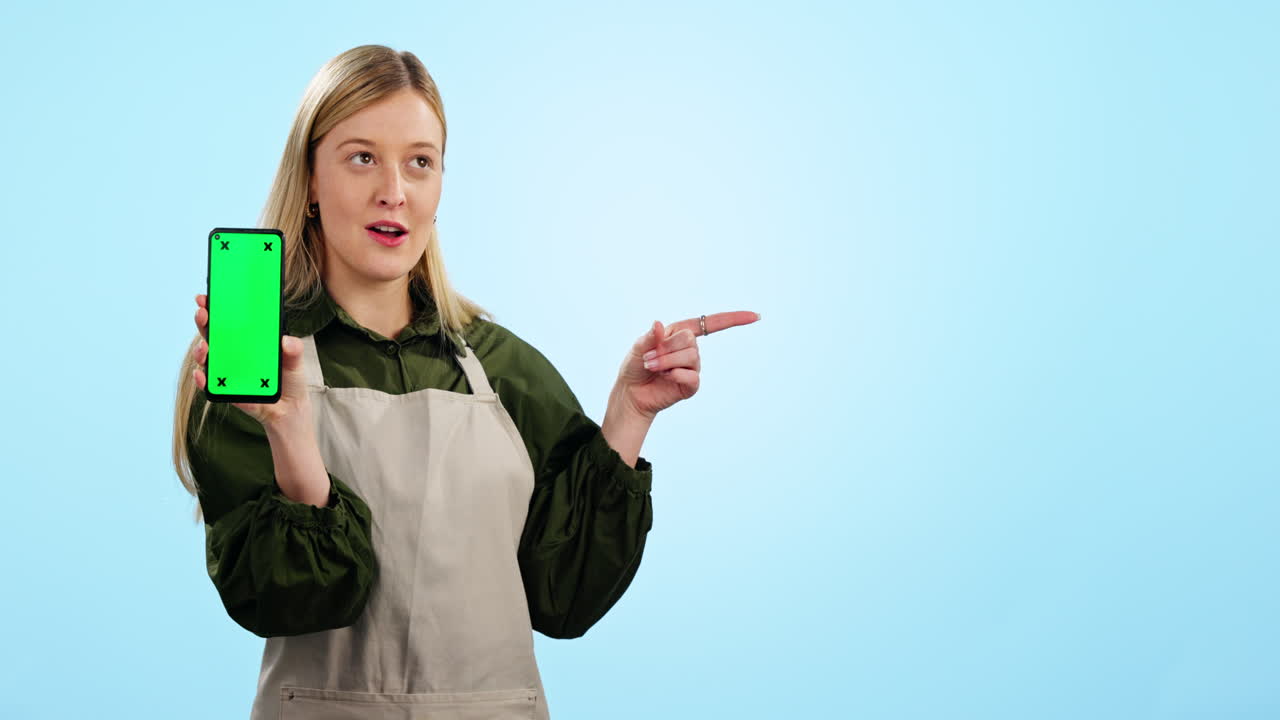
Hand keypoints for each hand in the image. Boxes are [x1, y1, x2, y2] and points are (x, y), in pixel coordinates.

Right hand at [192, 293, 310, 428]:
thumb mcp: (295, 360)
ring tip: (204, 347)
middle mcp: (233, 353)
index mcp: (247, 340)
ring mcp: (227, 371)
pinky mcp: (227, 390)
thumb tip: (286, 341)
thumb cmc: (289, 378)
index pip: (227, 320)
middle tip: (202, 313)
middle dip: (203, 322)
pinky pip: (210, 384)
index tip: (206, 297)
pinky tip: (201, 375)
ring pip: (207, 358)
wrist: (290, 408)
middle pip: (212, 334)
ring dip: (200, 351)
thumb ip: (293, 349)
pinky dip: (202, 379)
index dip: (215, 307)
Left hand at [616, 311, 760, 418]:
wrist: (630, 393)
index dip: (733, 319)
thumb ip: (649, 337)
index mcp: (679, 333)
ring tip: (652, 367)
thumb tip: (658, 324)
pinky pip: (692, 377)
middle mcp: (689, 349)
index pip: (710, 323)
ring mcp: (692, 368)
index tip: (754, 316)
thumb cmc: (634, 367)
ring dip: (667, 362)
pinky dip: (676, 375)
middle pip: (691, 340)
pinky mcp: (691, 386)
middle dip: (667, 348)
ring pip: (691, 357)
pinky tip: (666, 378)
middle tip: (649, 358)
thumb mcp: (637, 348)